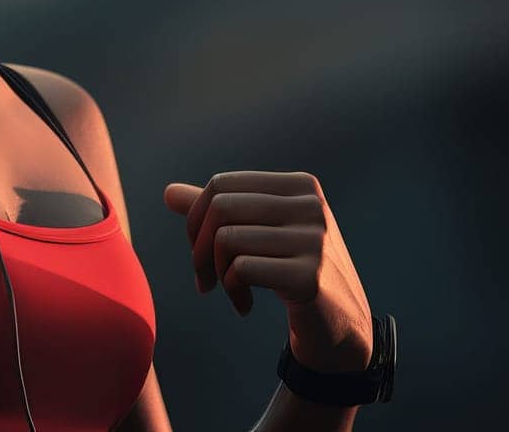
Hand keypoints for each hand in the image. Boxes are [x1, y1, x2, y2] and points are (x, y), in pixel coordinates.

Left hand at [164, 171, 372, 372]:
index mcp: (299, 186)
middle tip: (204, 278)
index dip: (195, 219)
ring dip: (214, 273)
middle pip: (220, 207)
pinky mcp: (309, 275)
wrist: (340, 324)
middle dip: (198, 247)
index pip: (221, 185)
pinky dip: (231, 290)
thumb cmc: (294, 270)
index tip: (200, 250)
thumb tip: (169, 192)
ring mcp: (313, 239)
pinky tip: (244, 304)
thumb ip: (218, 211)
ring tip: (228, 291)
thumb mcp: (261, 233)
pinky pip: (241, 269)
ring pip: (226, 238)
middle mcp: (310, 205)